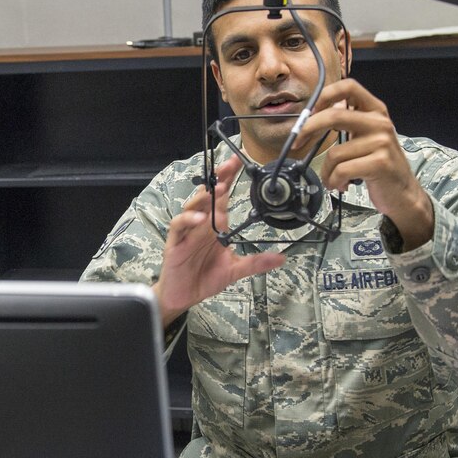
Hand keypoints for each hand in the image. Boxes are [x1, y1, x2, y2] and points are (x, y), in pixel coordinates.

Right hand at [152, 155, 285, 323]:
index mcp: (216, 226)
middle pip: (208, 194)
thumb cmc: (205, 278)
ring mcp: (187, 232)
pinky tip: (200, 219)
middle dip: (218, 178)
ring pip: (192, 206)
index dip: (229, 177)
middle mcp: (201, 224)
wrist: (183, 297)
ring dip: (203, 197)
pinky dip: (188, 220)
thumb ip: (256, 263)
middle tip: (229, 165)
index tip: (240, 160)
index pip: (222, 196)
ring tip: (216, 191)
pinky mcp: (175, 242)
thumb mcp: (235, 270)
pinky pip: (179, 226)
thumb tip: (281, 258)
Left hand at [293, 78, 433, 249]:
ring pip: (335, 153)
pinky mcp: (380, 163)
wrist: (403, 193)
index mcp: (375, 110)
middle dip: (308, 130)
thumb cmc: (378, 165)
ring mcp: (382, 142)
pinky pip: (341, 170)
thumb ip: (347, 122)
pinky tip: (341, 185)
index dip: (325, 95)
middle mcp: (380, 122)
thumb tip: (312, 114)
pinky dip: (334, 181)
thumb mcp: (366, 137)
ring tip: (333, 179)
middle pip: (334, 116)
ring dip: (326, 171)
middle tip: (296, 143)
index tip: (309, 111)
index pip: (349, 86)